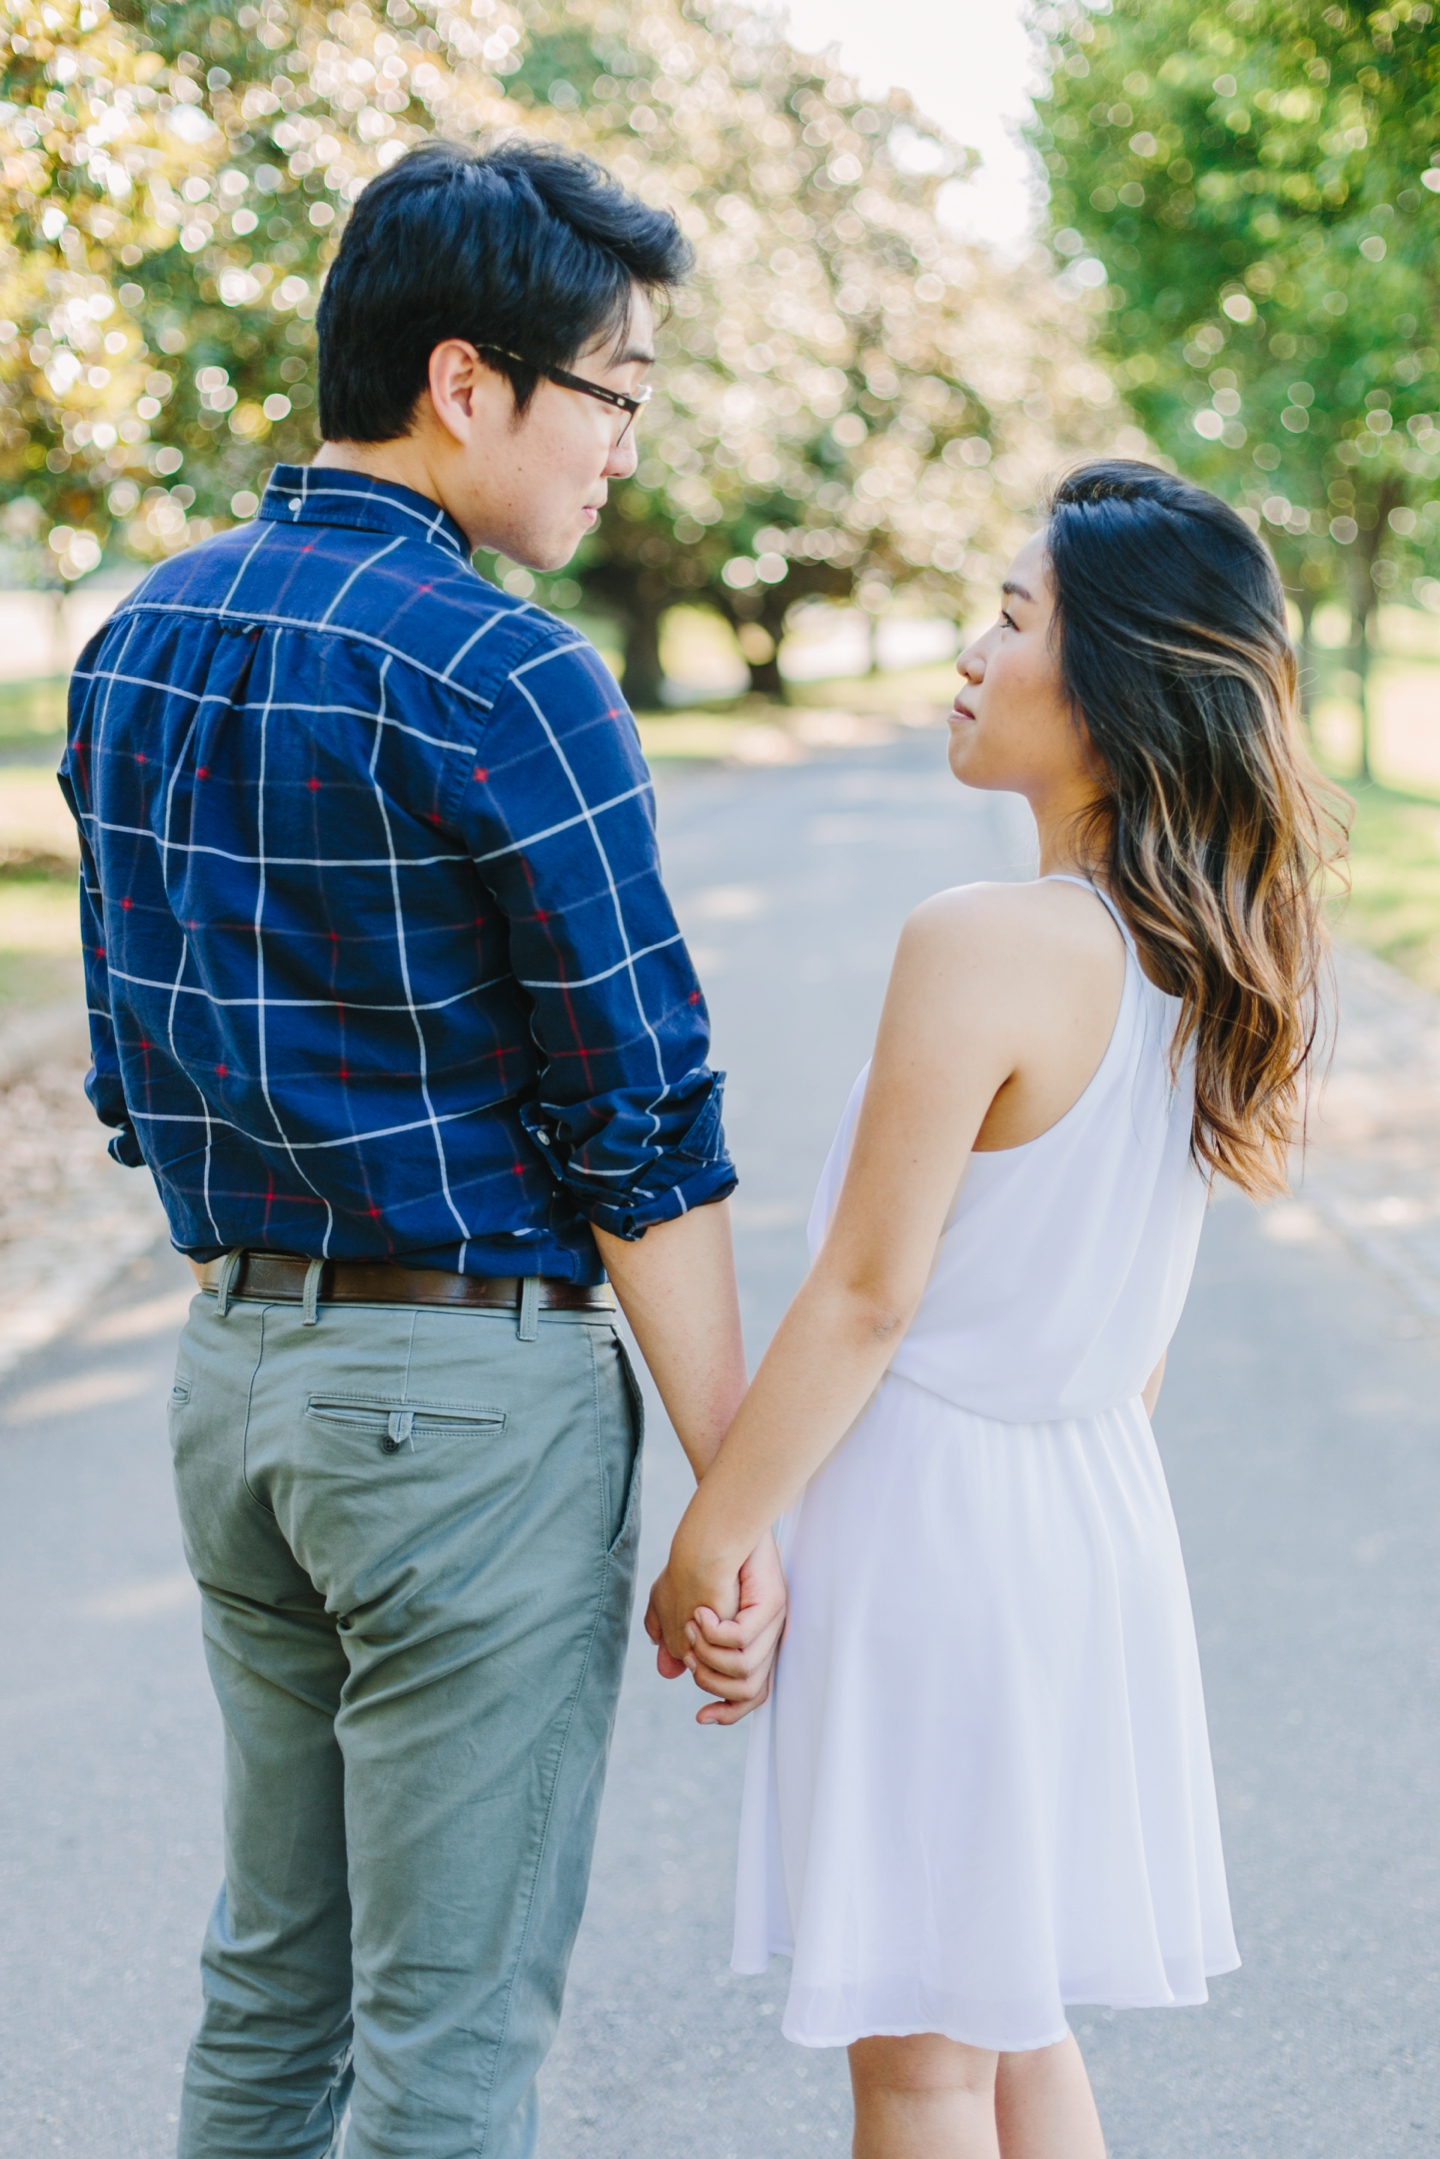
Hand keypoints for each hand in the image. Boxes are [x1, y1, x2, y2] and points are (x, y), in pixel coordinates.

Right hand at [645, 1530, 787, 1725]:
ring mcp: (774, 1622)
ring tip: (694, 1626)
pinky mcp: (772, 1603)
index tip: (700, 1717)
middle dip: (711, 1680)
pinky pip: (741, 1639)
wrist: (714, 1525)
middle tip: (690, 1652)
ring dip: (709, 1654)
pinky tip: (702, 1612)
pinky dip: (715, 1631)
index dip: (729, 1714)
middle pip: (749, 1691)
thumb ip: (674, 1640)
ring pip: (744, 1669)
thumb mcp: (675, 1607)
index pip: (753, 1696)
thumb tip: (669, 1672)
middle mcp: (769, 1637)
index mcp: (753, 1644)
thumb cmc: (695, 1564)